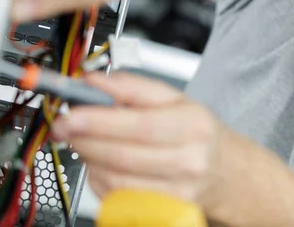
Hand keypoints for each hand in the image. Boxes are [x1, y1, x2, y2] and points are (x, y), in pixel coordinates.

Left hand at [51, 72, 226, 207]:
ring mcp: (177, 192)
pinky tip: (105, 164)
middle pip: (122, 155)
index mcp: (193, 125)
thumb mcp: (176, 99)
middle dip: (85, 139)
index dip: (99, 120)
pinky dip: (100, 179)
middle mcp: (189, 161)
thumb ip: (133, 87)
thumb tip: (93, 81)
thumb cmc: (199, 133)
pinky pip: (117, 197)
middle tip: (66, 126)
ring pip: (115, 179)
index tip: (71, 114)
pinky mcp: (163, 213)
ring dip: (90, 159)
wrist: (227, 172)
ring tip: (87, 142)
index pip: (140, 124)